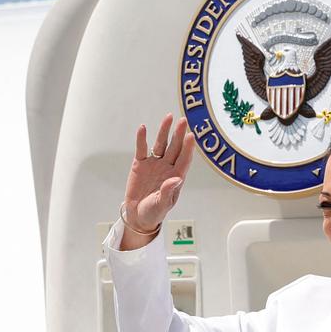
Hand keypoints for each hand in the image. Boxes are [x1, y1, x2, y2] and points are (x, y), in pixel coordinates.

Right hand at [120, 114, 194, 248]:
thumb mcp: (162, 204)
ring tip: (168, 117)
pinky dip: (142, 139)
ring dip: (164, 131)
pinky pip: (142, 149)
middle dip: (178, 134)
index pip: (184, 160)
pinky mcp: (140, 164)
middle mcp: (167, 167)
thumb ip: (168, 192)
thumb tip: (177, 179)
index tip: (191, 136)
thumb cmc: (154, 211)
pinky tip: (143, 128)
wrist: (138, 214)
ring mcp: (154, 164)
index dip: (188, 148)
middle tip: (183, 120)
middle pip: (174, 148)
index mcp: (176, 177)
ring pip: (161, 144)